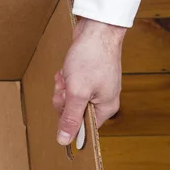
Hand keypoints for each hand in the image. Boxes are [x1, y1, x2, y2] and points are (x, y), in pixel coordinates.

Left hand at [53, 17, 124, 145]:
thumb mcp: (77, 92)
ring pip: (69, 99)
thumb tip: (64, 141)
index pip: (84, 128)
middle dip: (63, 100)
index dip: (69, 121)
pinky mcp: (88, 77)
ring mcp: (96, 87)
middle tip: (66, 87)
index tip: (64, 107)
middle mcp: (103, 100)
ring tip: (67, 75)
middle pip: (73, 113)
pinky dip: (65, 78)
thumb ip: (70, 118)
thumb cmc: (91, 58)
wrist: (97, 28)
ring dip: (63, 87)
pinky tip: (67, 69)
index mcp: (106, 108)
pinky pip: (70, 86)